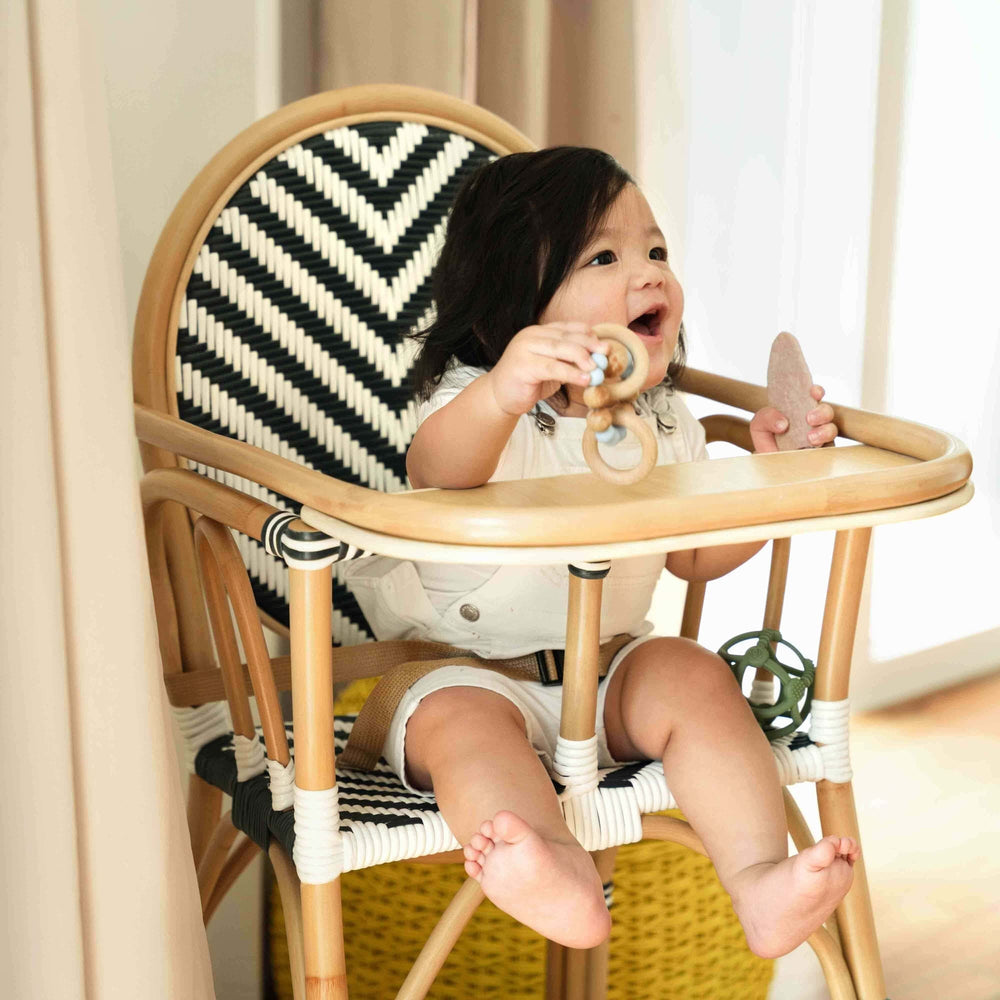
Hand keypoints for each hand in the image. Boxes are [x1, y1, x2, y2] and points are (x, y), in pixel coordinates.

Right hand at [485, 322, 607, 415]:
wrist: (499, 397)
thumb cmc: (527, 382)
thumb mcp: (551, 367)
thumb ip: (567, 360)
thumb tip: (597, 360)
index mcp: (538, 332)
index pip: (567, 327)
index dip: (587, 334)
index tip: (603, 344)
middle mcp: (530, 336)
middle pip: (566, 337)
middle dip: (589, 345)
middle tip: (606, 354)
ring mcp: (525, 349)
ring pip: (560, 350)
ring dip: (582, 358)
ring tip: (597, 369)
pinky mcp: (523, 366)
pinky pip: (553, 368)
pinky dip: (571, 373)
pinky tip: (585, 380)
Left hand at [750, 384, 836, 453]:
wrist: (767, 463)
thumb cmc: (766, 441)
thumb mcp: (759, 425)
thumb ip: (766, 417)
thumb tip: (783, 423)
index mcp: (800, 410)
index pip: (814, 396)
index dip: (817, 392)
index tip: (814, 392)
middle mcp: (813, 422)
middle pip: (827, 412)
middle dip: (822, 413)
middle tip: (809, 419)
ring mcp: (820, 438)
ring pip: (832, 430)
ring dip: (825, 431)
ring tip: (811, 439)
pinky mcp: (822, 454)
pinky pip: (831, 449)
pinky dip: (827, 448)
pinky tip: (816, 451)